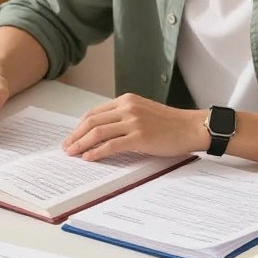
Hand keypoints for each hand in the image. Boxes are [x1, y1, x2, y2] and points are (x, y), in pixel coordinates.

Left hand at [62, 94, 207, 160]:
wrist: (191, 127)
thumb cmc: (170, 123)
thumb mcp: (143, 112)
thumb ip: (124, 116)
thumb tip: (103, 132)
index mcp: (126, 100)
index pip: (95, 112)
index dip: (80, 126)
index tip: (72, 136)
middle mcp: (127, 108)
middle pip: (92, 121)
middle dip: (75, 135)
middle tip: (66, 147)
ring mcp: (133, 122)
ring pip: (98, 132)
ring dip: (81, 144)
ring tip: (72, 153)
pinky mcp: (139, 137)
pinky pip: (111, 145)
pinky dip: (96, 152)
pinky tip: (89, 157)